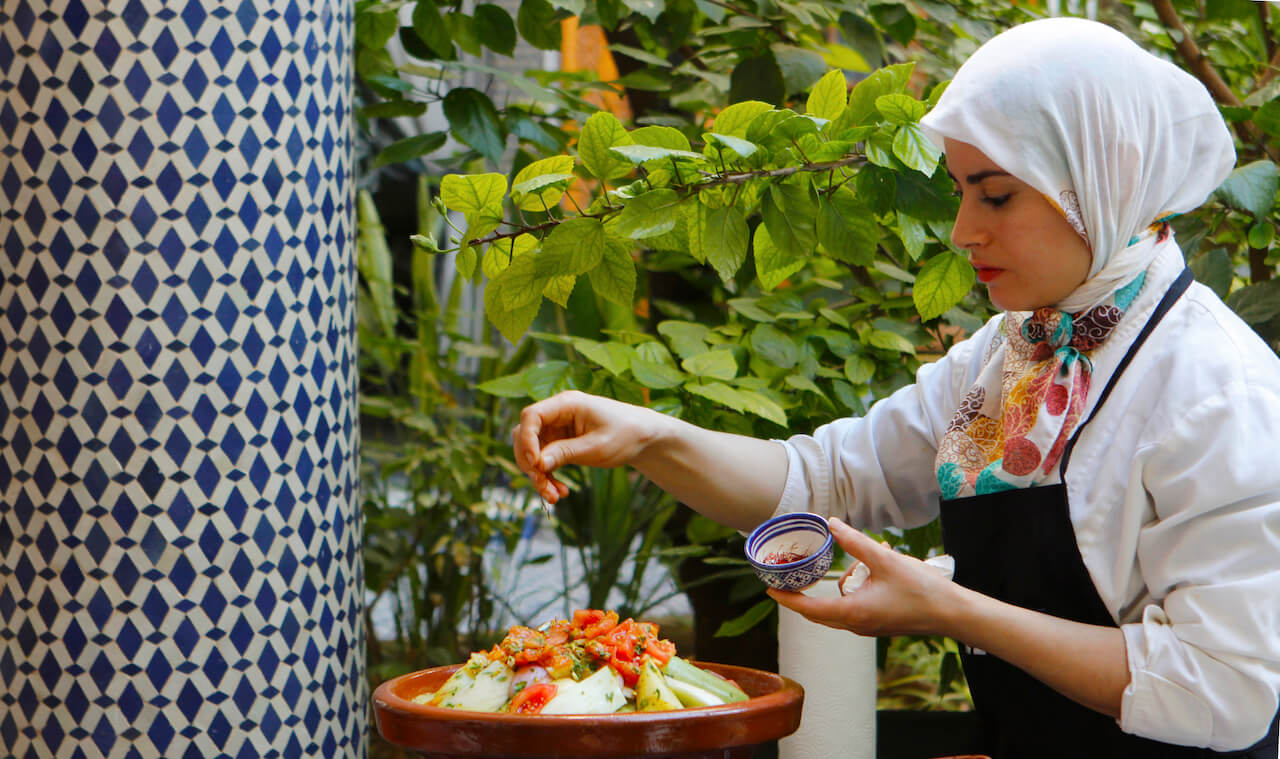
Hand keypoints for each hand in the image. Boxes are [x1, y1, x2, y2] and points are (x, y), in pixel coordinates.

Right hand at [512, 391, 663, 502]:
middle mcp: (558, 413)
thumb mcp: (597, 447)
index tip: (535, 464)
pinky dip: (547, 477)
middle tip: (543, 485)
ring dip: (538, 475)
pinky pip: (544, 460)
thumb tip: (537, 463)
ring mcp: (557, 428)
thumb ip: (566, 452)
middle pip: (525, 434)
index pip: (531, 416)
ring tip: (554, 497)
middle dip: (529, 463)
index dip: (527, 440)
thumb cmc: (625, 434)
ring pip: (532, 451)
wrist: (643, 438)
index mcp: (567, 404)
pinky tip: (560, 492)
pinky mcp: (560, 443)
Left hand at [767, 517, 959, 636]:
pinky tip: (868, 571)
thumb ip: (855, 542)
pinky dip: (850, 592)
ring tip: (846, 566)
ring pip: (838, 609)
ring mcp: (868, 628)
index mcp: (853, 614)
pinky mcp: (878, 624)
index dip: (787, 599)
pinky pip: (853, 609)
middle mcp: (856, 626)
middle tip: (789, 577)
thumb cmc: (921, 590)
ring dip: (834, 589)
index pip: (809, 609)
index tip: (769, 589)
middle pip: (819, 612)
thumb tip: (831, 523)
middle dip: (803, 595)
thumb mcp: (885, 560)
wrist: (953, 614)